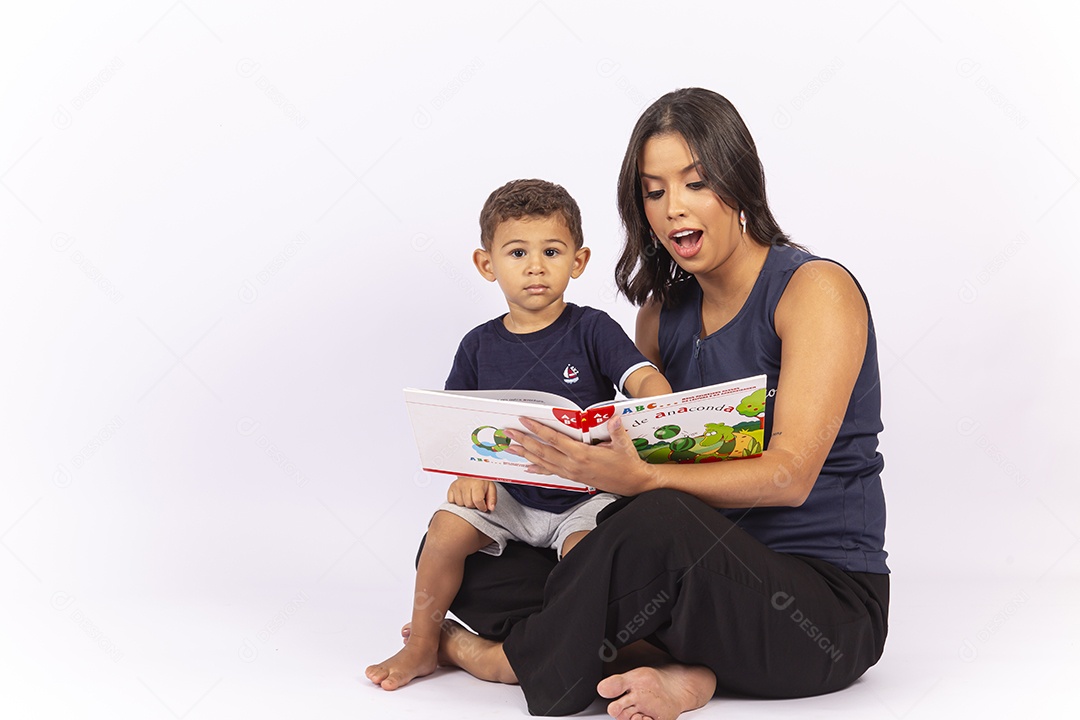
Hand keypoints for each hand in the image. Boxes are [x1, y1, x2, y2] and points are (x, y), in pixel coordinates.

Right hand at [447, 477, 497, 511]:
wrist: (472, 473)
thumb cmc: (481, 481)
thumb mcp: (491, 488)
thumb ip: (492, 499)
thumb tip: (491, 508)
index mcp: (477, 483)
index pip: (478, 501)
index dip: (482, 507)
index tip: (484, 507)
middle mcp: (465, 484)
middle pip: (469, 504)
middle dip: (474, 506)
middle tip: (477, 500)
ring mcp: (457, 486)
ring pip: (460, 504)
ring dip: (466, 504)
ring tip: (470, 498)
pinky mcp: (451, 488)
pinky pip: (452, 501)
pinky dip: (457, 502)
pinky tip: (463, 497)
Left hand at [505, 415, 655, 495]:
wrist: (632, 483)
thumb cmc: (627, 463)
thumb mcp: (623, 445)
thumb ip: (616, 430)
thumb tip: (613, 417)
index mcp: (582, 454)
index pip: (555, 439)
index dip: (538, 430)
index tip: (524, 421)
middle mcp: (572, 465)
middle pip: (542, 451)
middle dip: (523, 441)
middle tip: (508, 433)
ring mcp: (571, 472)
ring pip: (543, 462)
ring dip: (525, 455)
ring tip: (510, 448)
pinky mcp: (573, 477)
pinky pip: (550, 472)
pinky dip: (537, 469)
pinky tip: (526, 467)